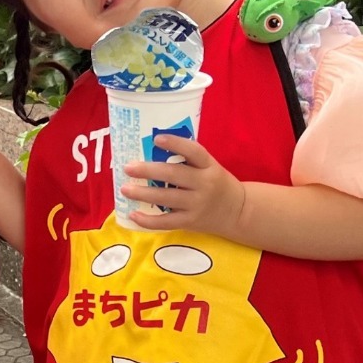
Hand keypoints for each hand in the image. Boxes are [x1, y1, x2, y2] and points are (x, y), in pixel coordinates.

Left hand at [120, 135, 246, 235]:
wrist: (238, 211)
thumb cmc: (216, 184)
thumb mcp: (209, 167)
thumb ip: (188, 160)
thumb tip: (151, 149)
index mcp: (209, 166)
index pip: (194, 151)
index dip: (175, 144)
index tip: (156, 139)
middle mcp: (204, 184)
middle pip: (174, 175)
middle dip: (149, 171)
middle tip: (128, 168)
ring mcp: (197, 204)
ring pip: (167, 199)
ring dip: (143, 194)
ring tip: (124, 189)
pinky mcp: (190, 222)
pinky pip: (166, 222)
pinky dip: (148, 220)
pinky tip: (133, 214)